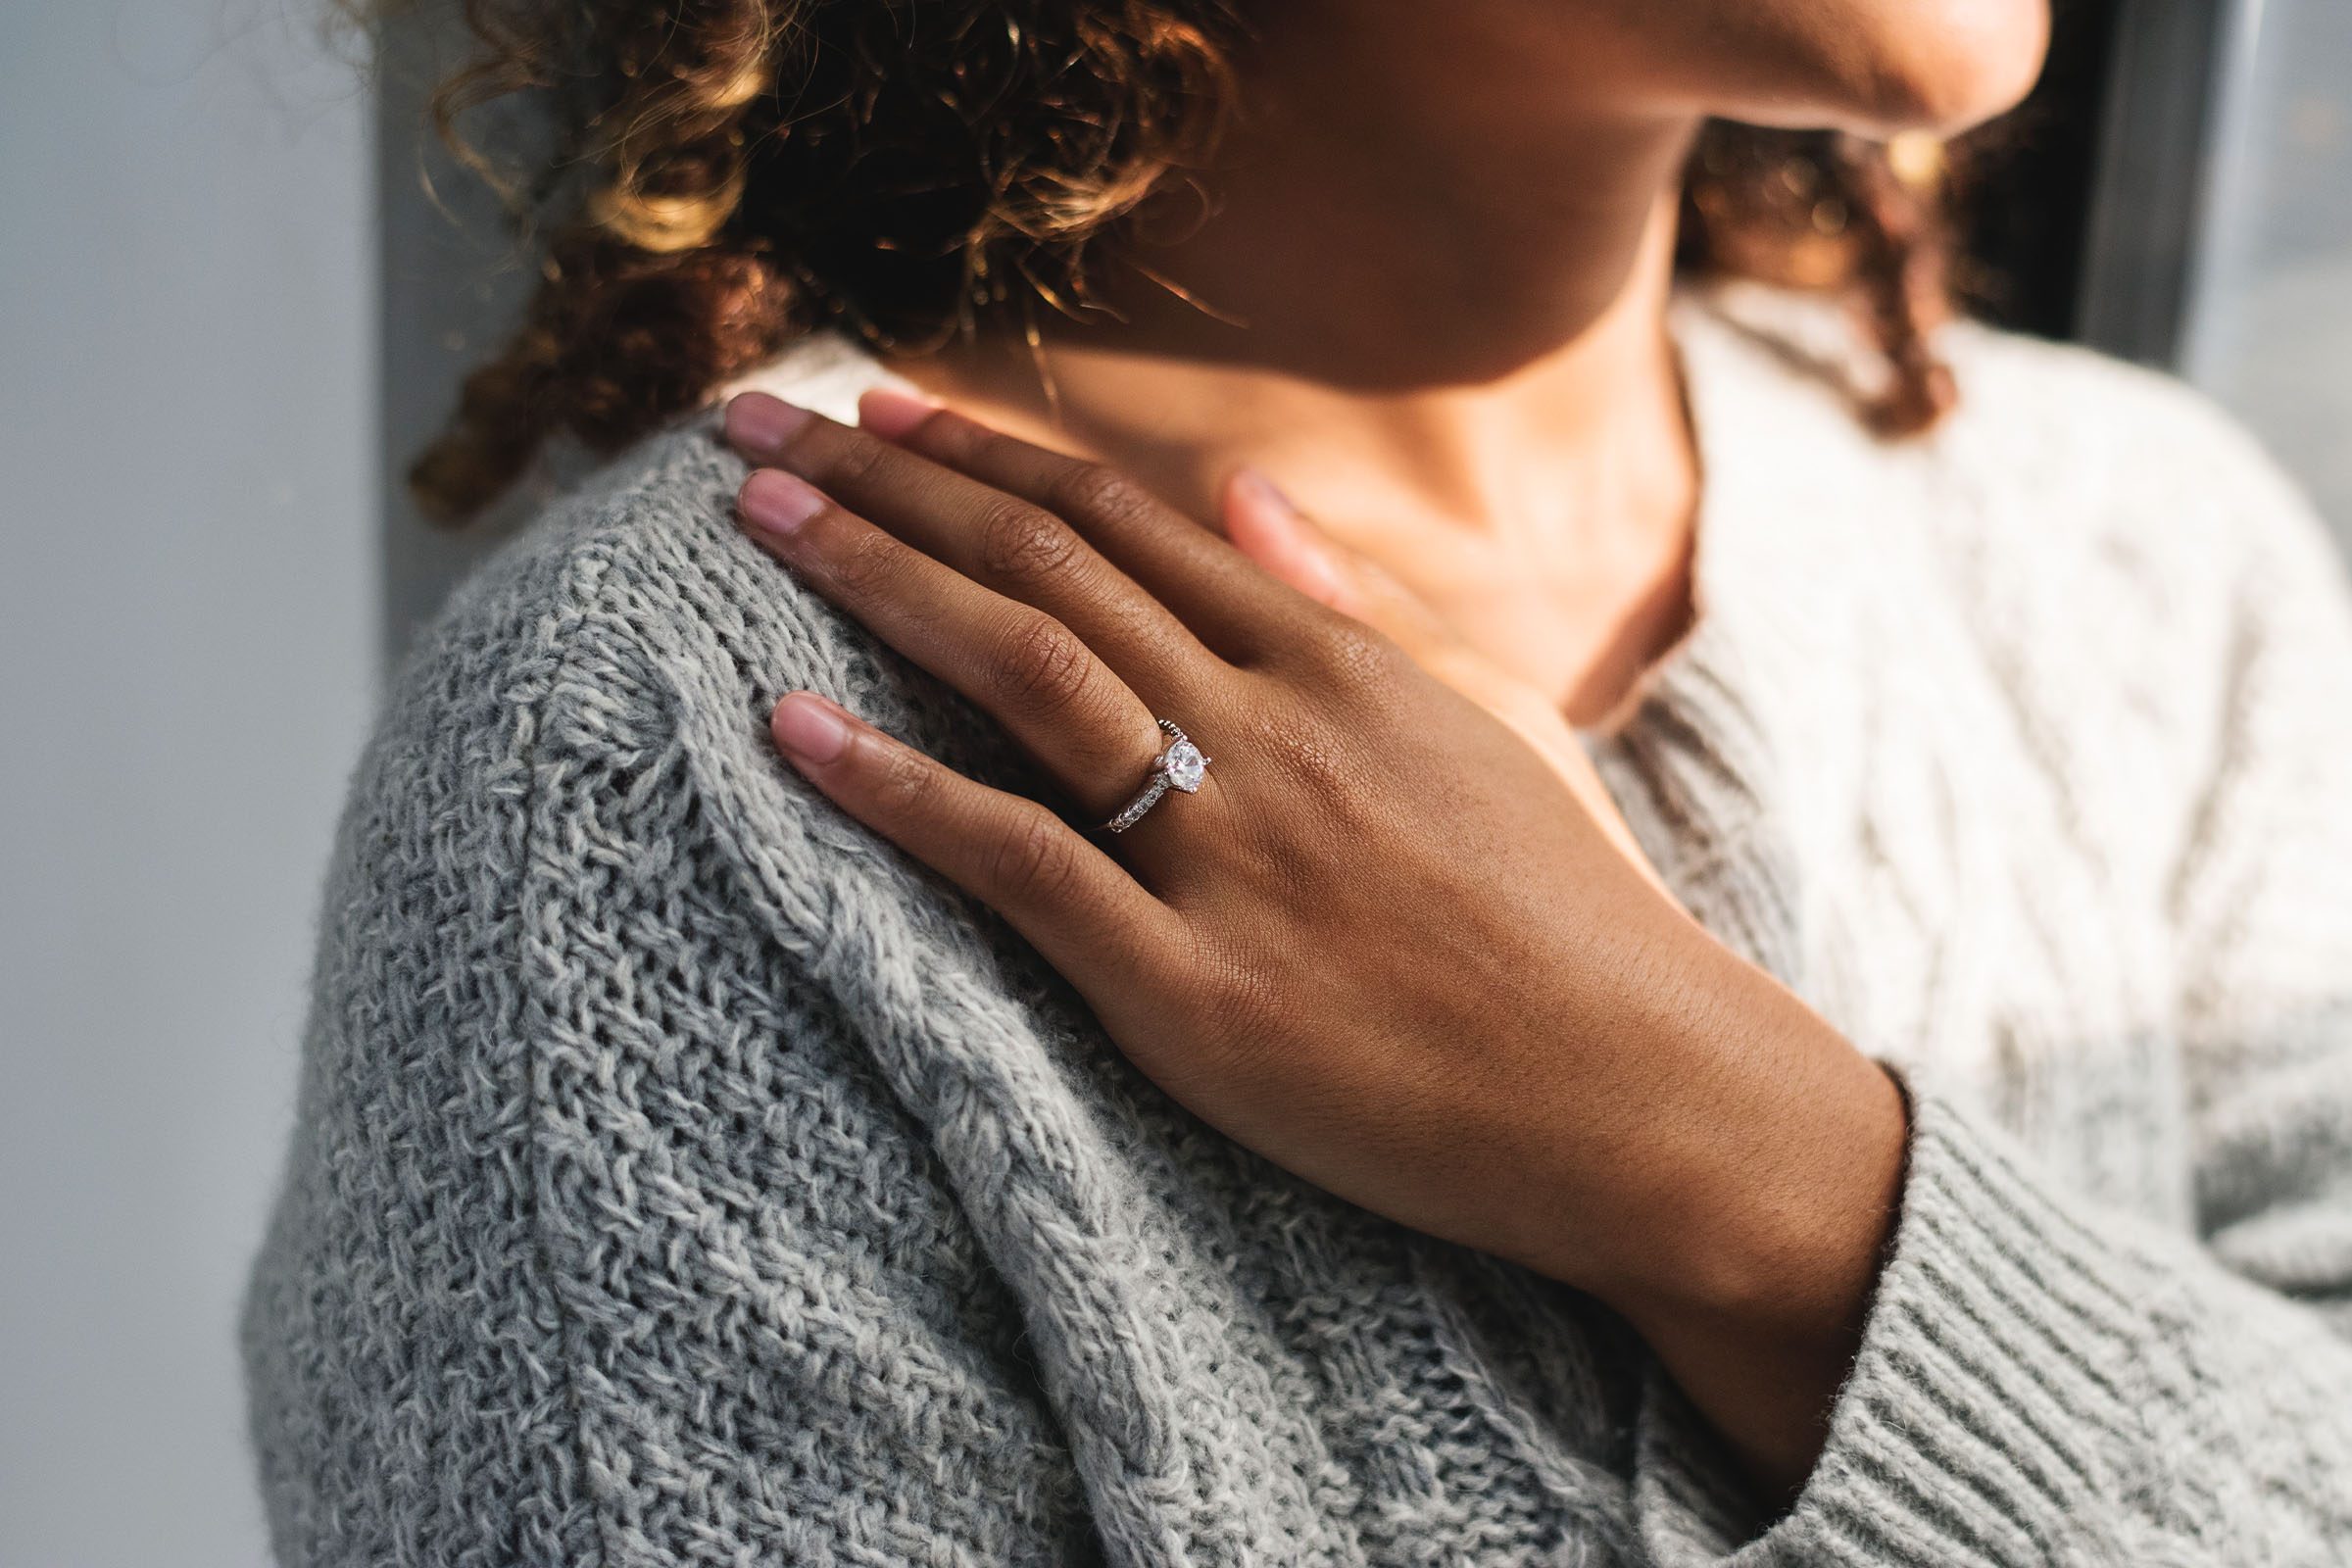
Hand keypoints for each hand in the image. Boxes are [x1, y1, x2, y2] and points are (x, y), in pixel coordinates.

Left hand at [722, 387, 1907, 1495]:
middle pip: (1050, 564)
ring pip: (1026, 673)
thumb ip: (1348, 604)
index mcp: (1337, 663)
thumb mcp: (1479, 724)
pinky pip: (1022, 865)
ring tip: (755, 523)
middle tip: (750, 435)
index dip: (985, 454)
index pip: (1124, 519)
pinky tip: (791, 730)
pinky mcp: (1197, 991)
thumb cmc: (1571, 917)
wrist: (1646, 1096)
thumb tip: (1240, 490)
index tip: (874, 411)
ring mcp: (1233, 854)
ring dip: (878, 580)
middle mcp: (1275, 728)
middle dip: (887, 484)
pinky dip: (897, 790)